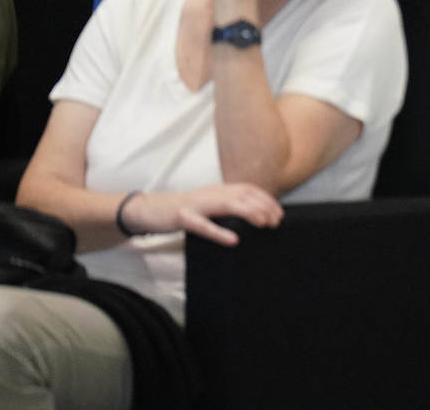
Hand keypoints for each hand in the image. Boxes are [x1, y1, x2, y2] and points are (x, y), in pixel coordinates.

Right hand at [121, 183, 283, 246]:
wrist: (150, 209)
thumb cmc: (183, 210)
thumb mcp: (209, 203)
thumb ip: (227, 204)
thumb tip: (253, 212)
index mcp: (217, 189)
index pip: (248, 189)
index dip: (266, 198)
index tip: (279, 212)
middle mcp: (211, 193)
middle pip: (244, 195)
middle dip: (264, 206)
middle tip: (276, 221)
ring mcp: (197, 205)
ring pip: (229, 205)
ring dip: (250, 213)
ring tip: (264, 224)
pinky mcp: (183, 218)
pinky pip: (203, 225)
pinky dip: (220, 232)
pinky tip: (233, 240)